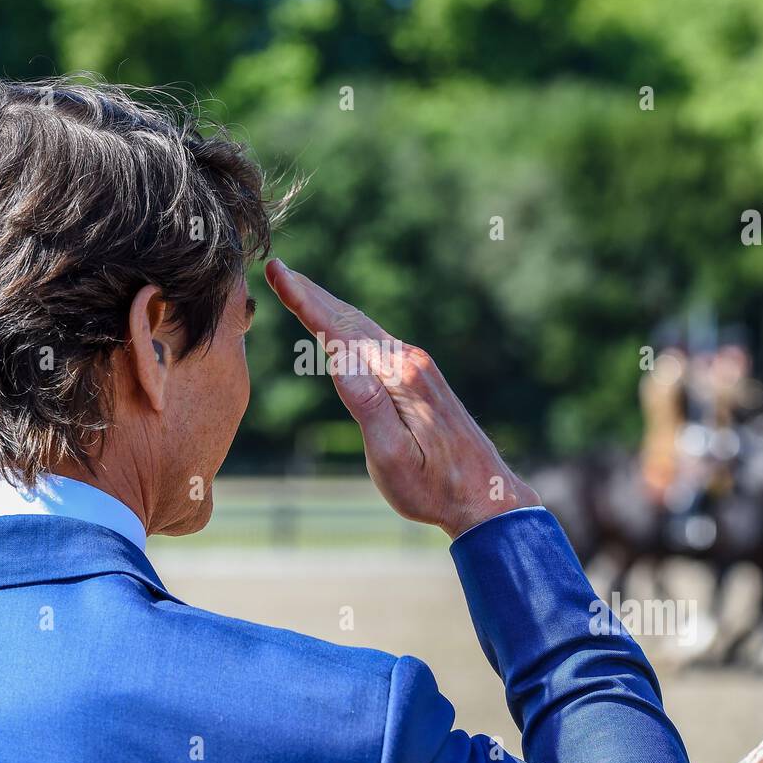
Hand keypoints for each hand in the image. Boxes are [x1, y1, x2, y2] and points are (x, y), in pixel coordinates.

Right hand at [265, 258, 539, 538]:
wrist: (485, 494)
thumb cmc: (434, 487)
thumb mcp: (392, 457)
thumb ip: (367, 407)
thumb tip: (339, 360)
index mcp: (398, 377)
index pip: (339, 332)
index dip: (305, 301)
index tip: (278, 271)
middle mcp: (408, 362)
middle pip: (349, 320)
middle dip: (311, 293)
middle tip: (278, 268)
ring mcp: (416, 366)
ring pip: (361, 327)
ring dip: (327, 305)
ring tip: (297, 286)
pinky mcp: (418, 376)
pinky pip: (372, 341)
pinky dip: (345, 325)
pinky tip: (335, 325)